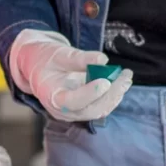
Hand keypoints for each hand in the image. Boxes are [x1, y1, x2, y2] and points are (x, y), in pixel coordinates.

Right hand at [9, 29, 131, 122]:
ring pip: (99, 110)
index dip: (89, 94)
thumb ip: (79, 58)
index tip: (105, 81)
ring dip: (116, 95)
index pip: (71, 102)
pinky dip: (113, 95)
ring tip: (126, 76)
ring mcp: (73, 113)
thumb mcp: (58, 53)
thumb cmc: (45, 58)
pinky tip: (121, 82)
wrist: (38, 67)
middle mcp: (61, 110)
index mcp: (50, 95)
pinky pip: (101, 107)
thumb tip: (103, 60)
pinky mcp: (82, 110)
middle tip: (124, 76)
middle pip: (90, 109)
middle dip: (111, 94)